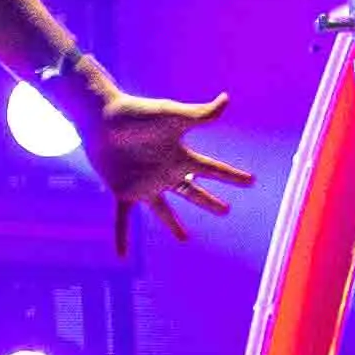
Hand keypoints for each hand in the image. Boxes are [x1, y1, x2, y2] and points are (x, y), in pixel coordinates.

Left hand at [75, 81, 260, 244]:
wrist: (101, 117)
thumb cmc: (137, 113)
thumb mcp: (172, 115)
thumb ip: (200, 114)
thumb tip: (227, 99)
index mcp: (179, 156)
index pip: (212, 169)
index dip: (232, 177)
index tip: (252, 182)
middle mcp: (165, 173)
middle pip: (193, 191)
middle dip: (209, 201)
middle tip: (225, 211)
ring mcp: (144, 185)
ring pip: (164, 211)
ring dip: (174, 224)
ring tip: (184, 239)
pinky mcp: (123, 192)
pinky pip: (124, 220)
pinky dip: (123, 237)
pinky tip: (122, 256)